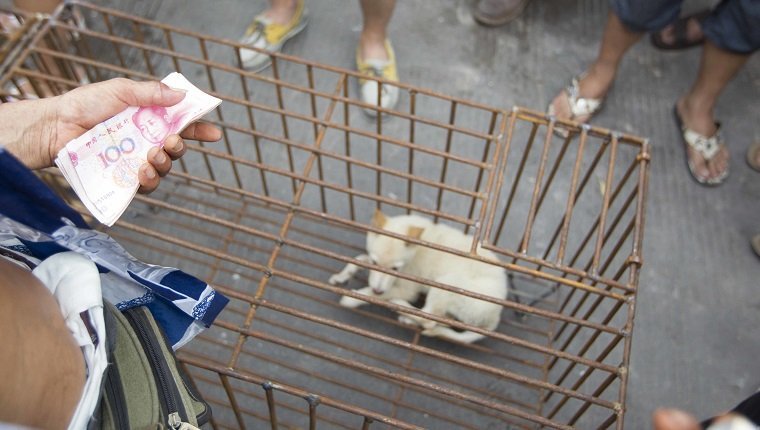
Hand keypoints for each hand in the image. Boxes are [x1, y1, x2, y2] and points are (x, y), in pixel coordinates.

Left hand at [0, 78, 221, 192]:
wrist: (55, 127)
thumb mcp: (120, 91)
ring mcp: (135, 160)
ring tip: (151, 158)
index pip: (181, 125)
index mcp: (149, 119)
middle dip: (179, 148)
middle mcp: (145, 141)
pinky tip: (142, 173)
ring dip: (164, 165)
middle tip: (170, 142)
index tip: (214, 134)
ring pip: (163, 169)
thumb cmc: (84, 106)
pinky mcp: (122, 177)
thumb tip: (182, 95)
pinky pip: (144, 186)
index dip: (199, 130)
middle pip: (176, 149)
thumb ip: (151, 93)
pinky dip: (149, 181)